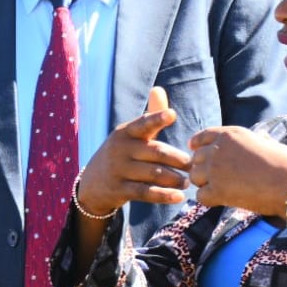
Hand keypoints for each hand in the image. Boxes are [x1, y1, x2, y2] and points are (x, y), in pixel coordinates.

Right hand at [75, 88, 191, 217]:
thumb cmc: (121, 154)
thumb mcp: (130, 135)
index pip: (143, 123)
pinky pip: (145, 192)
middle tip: (194, 165)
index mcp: (125, 132)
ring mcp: (118, 169)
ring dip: (174, 178)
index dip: (157, 118)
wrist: (92, 183)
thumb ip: (149, 116)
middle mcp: (120, 149)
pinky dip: (163, 195)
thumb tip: (159, 89)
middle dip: (177, 159)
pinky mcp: (119, 189)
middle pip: (155, 152)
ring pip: (152, 173)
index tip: (172, 114)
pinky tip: (178, 197)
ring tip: (187, 182)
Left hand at [186, 125, 286, 216]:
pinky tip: (223, 201)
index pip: (202, 137)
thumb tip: (260, 138)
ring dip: (205, 184)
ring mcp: (216, 169)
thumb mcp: (271, 143)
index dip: (198, 147)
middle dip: (204, 169)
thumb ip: (256, 141)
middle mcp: (219, 149)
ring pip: (195, 177)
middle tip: (220, 179)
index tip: (197, 152)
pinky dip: (210, 200)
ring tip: (223, 190)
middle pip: (196, 159)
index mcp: (232, 134)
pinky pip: (200, 196)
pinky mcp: (217, 190)